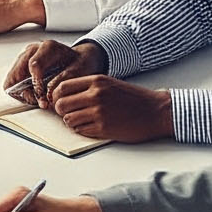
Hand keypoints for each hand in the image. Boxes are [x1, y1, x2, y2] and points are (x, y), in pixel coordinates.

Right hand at [3, 38, 101, 107]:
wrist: (80, 59)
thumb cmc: (80, 63)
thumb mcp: (79, 70)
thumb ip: (64, 80)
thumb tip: (49, 94)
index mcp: (48, 48)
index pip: (34, 65)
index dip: (37, 85)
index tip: (44, 99)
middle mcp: (33, 50)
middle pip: (17, 73)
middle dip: (28, 92)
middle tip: (41, 103)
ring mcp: (25, 57)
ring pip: (12, 79)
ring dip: (24, 93)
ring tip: (40, 100)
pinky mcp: (22, 67)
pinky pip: (13, 82)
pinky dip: (22, 92)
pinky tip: (36, 96)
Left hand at [49, 75, 174, 142]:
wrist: (155, 111)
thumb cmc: (133, 98)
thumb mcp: (108, 84)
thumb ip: (87, 87)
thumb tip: (64, 96)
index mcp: (96, 81)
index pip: (62, 87)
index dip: (56, 96)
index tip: (59, 101)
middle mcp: (95, 95)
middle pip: (61, 104)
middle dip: (61, 111)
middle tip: (68, 113)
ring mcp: (99, 112)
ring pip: (68, 120)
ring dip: (71, 122)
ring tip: (82, 120)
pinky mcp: (104, 128)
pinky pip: (81, 130)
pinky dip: (82, 130)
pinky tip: (91, 126)